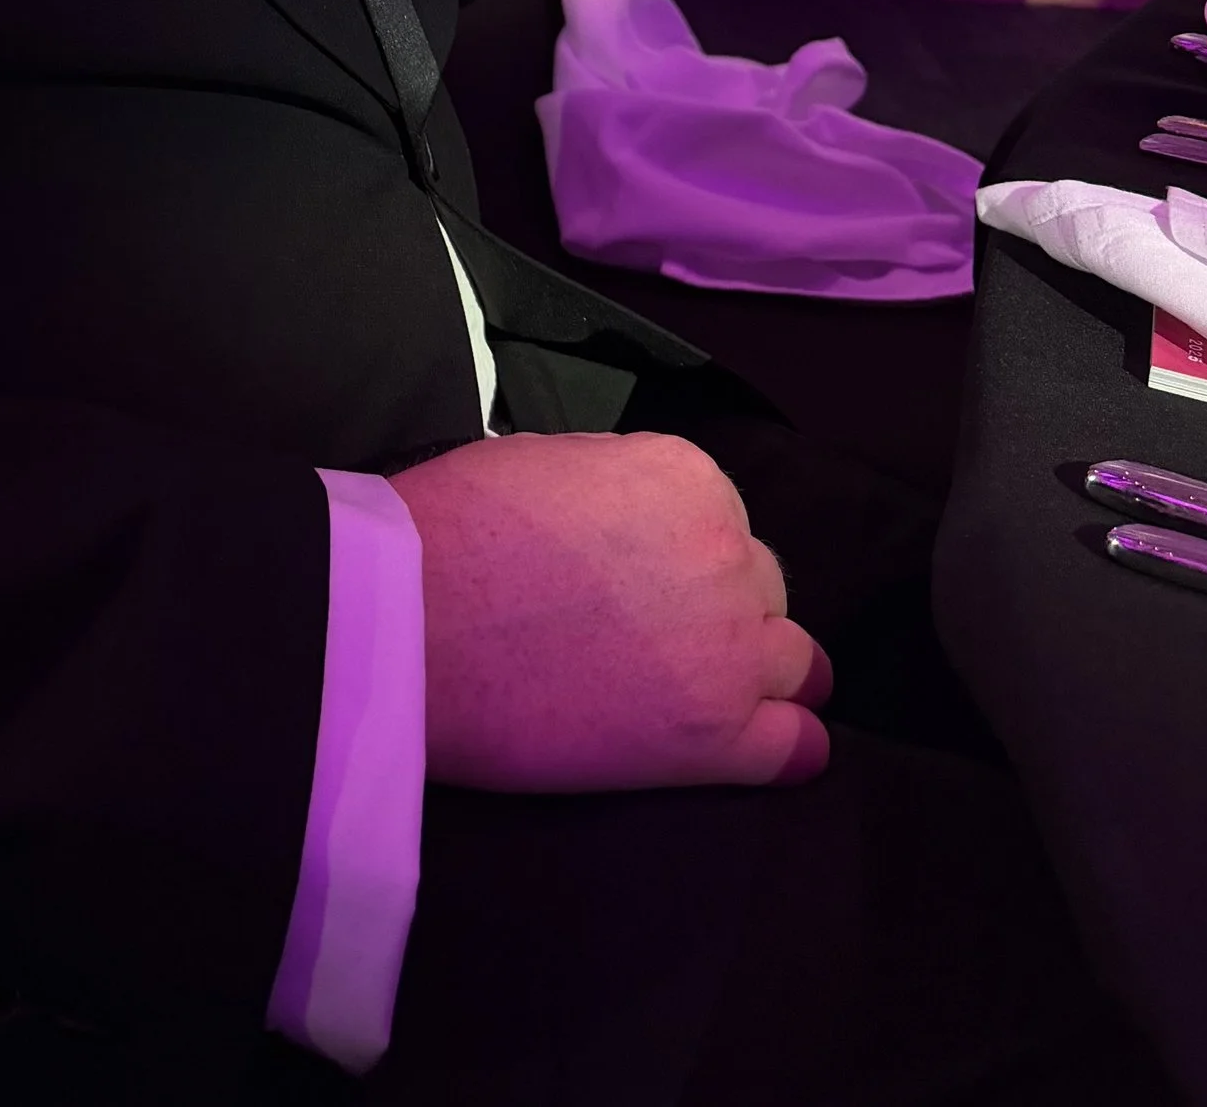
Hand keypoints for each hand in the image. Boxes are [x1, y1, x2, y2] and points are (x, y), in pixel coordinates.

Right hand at [390, 430, 830, 792]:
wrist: (409, 623)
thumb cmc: (453, 531)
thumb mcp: (545, 459)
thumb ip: (615, 486)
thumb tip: (627, 519)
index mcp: (687, 477)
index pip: (721, 517)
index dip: (677, 551)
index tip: (635, 578)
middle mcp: (727, 554)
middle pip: (758, 586)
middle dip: (716, 607)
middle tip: (650, 635)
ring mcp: (730, 650)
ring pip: (793, 661)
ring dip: (753, 671)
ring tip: (697, 692)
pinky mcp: (714, 739)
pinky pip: (797, 746)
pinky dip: (785, 746)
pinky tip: (754, 745)